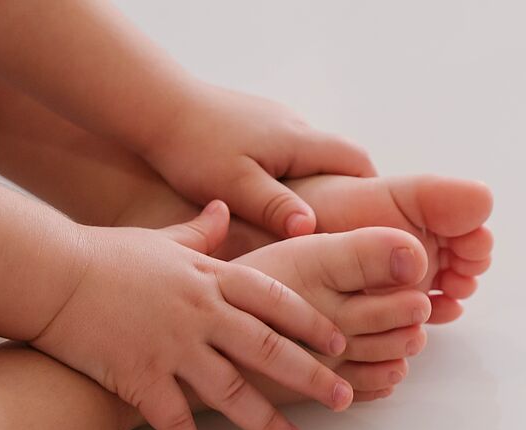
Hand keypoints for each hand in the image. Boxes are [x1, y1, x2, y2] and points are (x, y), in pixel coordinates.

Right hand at [31, 201, 353, 429]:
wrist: (51, 274)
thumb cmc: (108, 255)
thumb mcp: (164, 238)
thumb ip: (202, 232)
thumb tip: (223, 209)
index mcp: (212, 279)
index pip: (276, 301)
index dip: (312, 323)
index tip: (340, 343)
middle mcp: (201, 313)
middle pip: (267, 348)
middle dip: (311, 376)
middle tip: (343, 398)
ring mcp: (172, 346)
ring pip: (231, 390)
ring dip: (266, 421)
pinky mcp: (140, 376)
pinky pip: (170, 421)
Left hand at [142, 82, 375, 237]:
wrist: (153, 105)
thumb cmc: (191, 147)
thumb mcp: (234, 185)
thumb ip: (275, 207)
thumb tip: (312, 229)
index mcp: (298, 140)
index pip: (357, 161)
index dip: (372, 191)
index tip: (372, 222)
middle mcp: (292, 125)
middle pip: (339, 156)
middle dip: (347, 190)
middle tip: (343, 227)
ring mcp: (272, 121)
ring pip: (311, 154)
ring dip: (317, 182)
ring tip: (306, 219)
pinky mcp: (251, 123)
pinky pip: (286, 150)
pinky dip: (291, 174)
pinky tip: (269, 197)